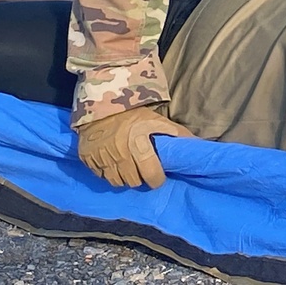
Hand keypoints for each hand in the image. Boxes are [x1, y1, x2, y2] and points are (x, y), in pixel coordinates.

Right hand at [76, 106, 193, 188]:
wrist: (101, 103)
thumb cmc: (133, 114)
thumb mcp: (156, 120)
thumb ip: (175, 133)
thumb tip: (197, 144)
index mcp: (139, 146)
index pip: (151, 175)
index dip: (157, 179)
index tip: (158, 177)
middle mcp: (120, 156)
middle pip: (134, 182)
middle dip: (140, 178)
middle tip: (142, 169)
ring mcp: (102, 159)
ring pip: (117, 182)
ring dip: (124, 178)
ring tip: (128, 167)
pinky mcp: (88, 160)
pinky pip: (101, 176)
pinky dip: (107, 172)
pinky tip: (112, 163)